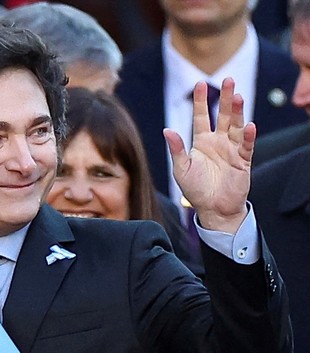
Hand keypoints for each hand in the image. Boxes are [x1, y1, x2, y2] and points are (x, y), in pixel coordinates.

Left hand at [164, 78, 254, 233]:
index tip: (201, 83)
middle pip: (224, 116)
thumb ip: (176, 149)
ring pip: (237, 126)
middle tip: (229, 79)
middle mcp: (218, 142)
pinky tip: (249, 126)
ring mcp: (232, 150)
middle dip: (226, 98)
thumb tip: (167, 130)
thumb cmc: (195, 189)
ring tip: (238, 96)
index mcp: (202, 142)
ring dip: (238, 112)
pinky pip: (247, 146)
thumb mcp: (181, 169)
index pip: (202, 117)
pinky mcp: (243, 161)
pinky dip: (249, 136)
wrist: (213, 209)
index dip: (202, 101)